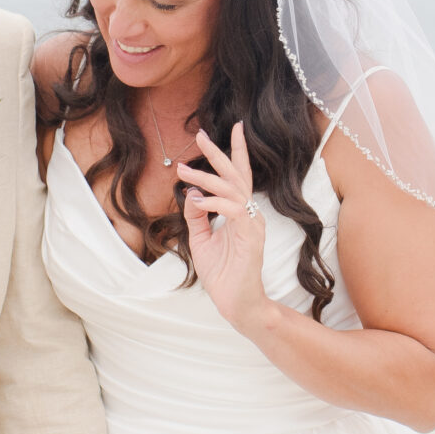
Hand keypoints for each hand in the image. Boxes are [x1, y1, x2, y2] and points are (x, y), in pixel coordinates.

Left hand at [177, 121, 269, 331]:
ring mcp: (252, 224)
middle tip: (200, 134)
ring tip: (183, 170)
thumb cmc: (222, 273)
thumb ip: (196, 215)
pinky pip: (234, 211)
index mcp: (240, 212)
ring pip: (232, 189)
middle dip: (218, 153)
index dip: (233, 153)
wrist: (236, 303)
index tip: (227, 130)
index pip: (238, 176)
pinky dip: (215, 202)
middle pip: (236, 175)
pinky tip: (199, 200)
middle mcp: (249, 214)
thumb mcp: (200, 240)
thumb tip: (191, 192)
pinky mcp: (251, 238)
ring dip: (206, 177)